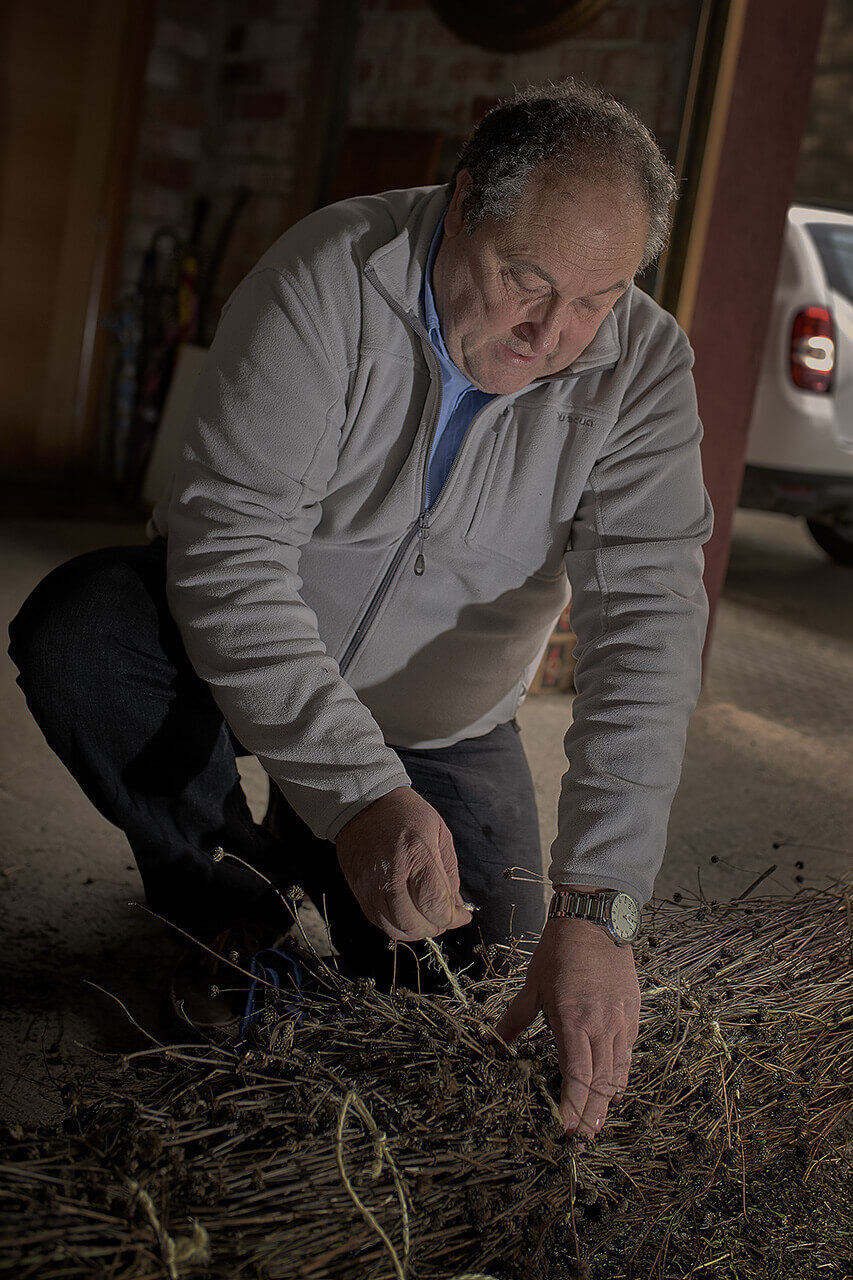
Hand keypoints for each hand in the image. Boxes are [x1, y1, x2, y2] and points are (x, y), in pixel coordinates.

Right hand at [335, 787, 472, 940]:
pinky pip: (377, 921)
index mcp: (416, 856)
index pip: (435, 905)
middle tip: (443, 917)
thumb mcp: (439, 833)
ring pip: (394, 928)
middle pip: (413, 924)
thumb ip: (449, 872)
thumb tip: (456, 905)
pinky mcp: (358, 891)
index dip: (453, 918)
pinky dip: (395, 924)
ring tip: (424, 917)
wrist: (362, 803)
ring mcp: (370, 886)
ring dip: (414, 930)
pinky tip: (405, 912)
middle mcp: (391, 875)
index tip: (462, 916)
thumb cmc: (404, 814)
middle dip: (434, 927)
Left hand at [495, 915, 639, 1138]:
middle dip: (591, 1114)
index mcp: (573, 1019)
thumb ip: (515, 1019)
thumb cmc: (559, 952)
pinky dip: (621, 1075)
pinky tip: (613, 1087)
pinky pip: (628, 1053)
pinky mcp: (632, 1014)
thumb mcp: (532, 986)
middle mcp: (601, 1025)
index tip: (566, 1128)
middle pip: (600, 1083)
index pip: (576, 1075)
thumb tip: (493, 1041)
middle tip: (583, 1138)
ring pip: (619, 1072)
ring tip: (598, 1122)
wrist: (595, 921)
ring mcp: (620, 1021)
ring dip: (608, 1100)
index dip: (572, 1106)